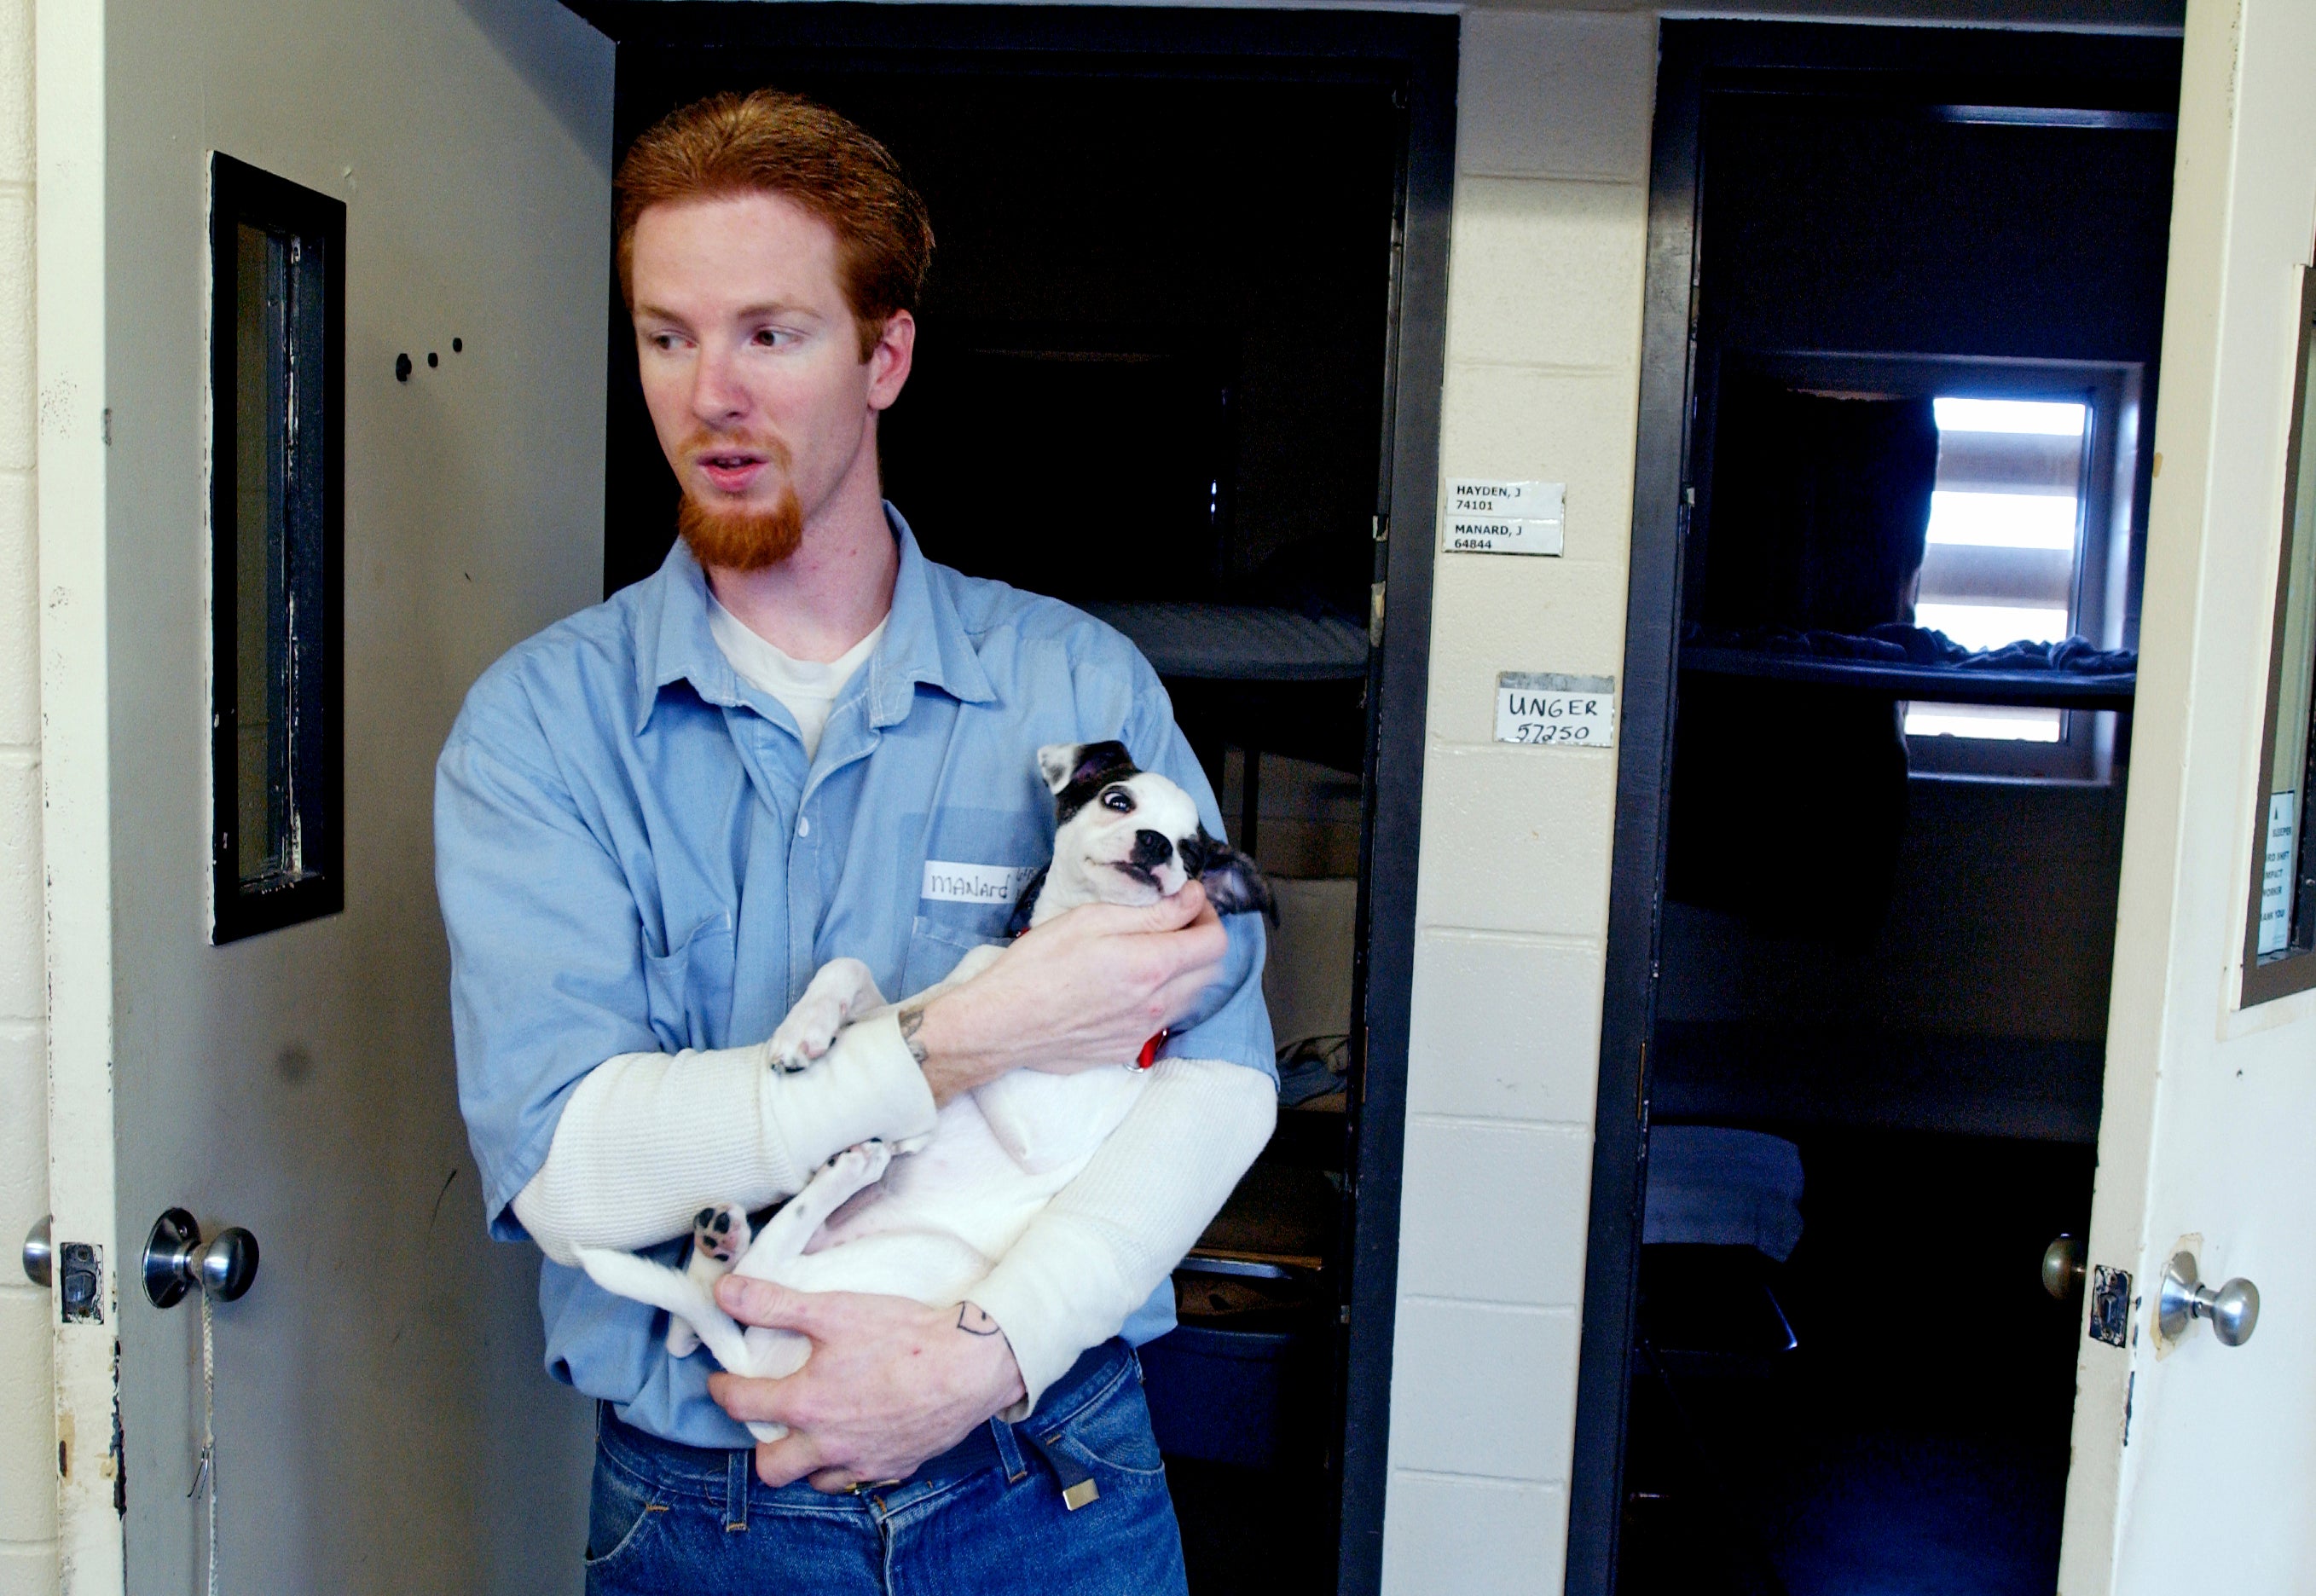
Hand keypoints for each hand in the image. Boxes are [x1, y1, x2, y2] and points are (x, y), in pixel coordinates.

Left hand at [705, 1275, 1026, 1491]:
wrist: (969, 1365)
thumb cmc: (902, 1336)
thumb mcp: (832, 1309)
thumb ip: (773, 1303)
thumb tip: (725, 1293)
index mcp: (806, 1404)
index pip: (741, 1405)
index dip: (722, 1391)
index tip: (722, 1382)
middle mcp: (828, 1444)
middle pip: (771, 1467)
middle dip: (761, 1446)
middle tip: (769, 1419)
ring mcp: (863, 1461)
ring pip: (815, 1480)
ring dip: (805, 1461)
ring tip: (812, 1433)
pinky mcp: (897, 1467)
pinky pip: (859, 1480)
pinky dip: (848, 1465)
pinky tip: (856, 1441)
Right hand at [910, 881, 1228, 1099]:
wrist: (1003, 1024)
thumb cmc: (1039, 966)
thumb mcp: (1092, 921)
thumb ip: (1152, 912)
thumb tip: (1191, 899)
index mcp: (1151, 966)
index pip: (1215, 942)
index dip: (1208, 915)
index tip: (1186, 902)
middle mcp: (1157, 1005)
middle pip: (1210, 971)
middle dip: (1200, 941)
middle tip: (1172, 923)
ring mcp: (1144, 1032)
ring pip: (1190, 998)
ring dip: (1183, 971)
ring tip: (1148, 952)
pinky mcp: (1127, 1048)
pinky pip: (1161, 1021)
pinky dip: (1158, 998)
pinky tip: (1125, 986)